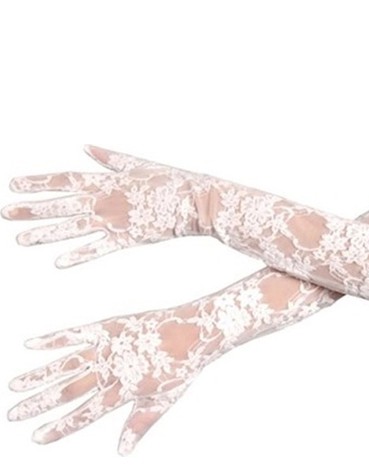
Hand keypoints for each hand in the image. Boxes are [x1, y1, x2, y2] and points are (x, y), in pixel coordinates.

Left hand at [1, 145, 213, 266]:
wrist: (194, 200)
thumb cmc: (170, 181)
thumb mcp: (137, 164)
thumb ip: (109, 158)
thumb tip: (86, 147)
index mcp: (106, 180)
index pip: (64, 180)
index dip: (38, 182)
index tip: (13, 184)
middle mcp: (104, 199)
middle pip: (61, 204)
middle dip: (31, 209)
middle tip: (5, 213)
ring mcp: (115, 220)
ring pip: (73, 228)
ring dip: (46, 234)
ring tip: (21, 239)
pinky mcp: (128, 238)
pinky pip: (99, 249)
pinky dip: (80, 255)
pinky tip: (59, 263)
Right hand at [7, 302, 214, 455]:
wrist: (195, 331)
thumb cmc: (181, 368)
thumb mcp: (164, 400)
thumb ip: (140, 422)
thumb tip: (122, 451)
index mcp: (123, 391)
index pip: (85, 414)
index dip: (60, 427)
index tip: (37, 437)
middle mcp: (111, 370)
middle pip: (68, 391)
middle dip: (39, 404)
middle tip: (13, 414)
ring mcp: (108, 348)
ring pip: (65, 364)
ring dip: (38, 376)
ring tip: (14, 385)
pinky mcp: (108, 327)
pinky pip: (75, 333)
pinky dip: (53, 339)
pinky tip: (31, 344)